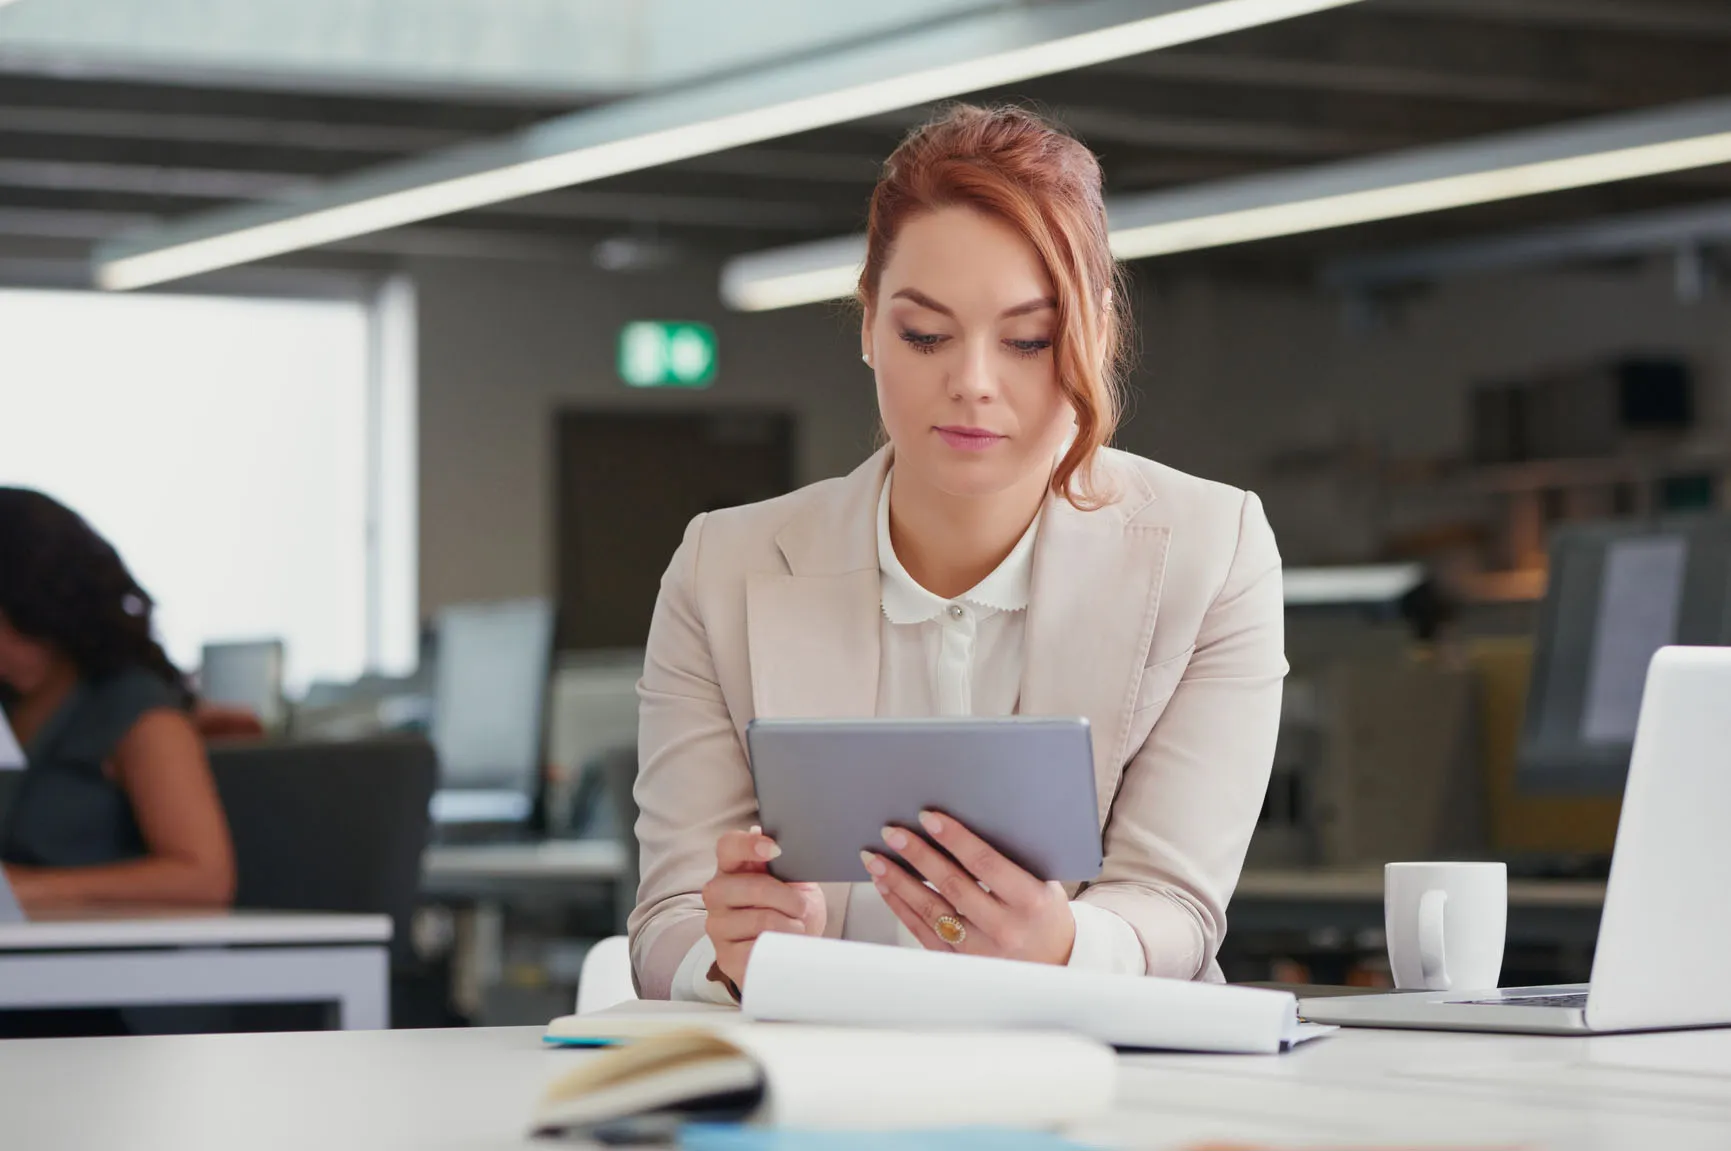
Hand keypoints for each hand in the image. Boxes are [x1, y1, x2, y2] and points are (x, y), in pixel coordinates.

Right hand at [703, 826, 825, 991]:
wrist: (793, 950)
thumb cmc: (791, 909)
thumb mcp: (795, 881)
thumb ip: (788, 863)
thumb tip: (788, 845)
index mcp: (732, 868)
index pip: (728, 846)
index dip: (749, 845)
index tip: (775, 850)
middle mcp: (717, 894)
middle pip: (751, 887)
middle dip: (787, 897)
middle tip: (802, 907)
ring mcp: (718, 926)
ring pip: (761, 920)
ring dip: (790, 925)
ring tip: (796, 928)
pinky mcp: (726, 957)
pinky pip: (757, 950)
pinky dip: (779, 948)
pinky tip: (782, 946)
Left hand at [861, 811, 1074, 964]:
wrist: (1055, 963)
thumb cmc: (1043, 912)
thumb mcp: (1043, 882)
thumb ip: (1010, 858)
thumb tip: (962, 821)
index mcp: (1030, 901)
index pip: (985, 863)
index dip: (954, 838)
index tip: (928, 817)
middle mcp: (1004, 928)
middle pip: (952, 885)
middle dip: (918, 855)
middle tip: (892, 832)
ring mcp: (981, 950)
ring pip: (930, 910)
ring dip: (898, 881)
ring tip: (876, 858)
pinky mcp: (961, 962)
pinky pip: (922, 931)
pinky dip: (900, 906)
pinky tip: (886, 885)